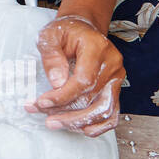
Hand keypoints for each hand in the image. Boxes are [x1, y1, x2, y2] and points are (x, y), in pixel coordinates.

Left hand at [28, 15, 124, 135]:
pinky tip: (80, 129)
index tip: (42, 102)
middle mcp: (112, 65)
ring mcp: (116, 78)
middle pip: (93, 98)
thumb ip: (52, 56)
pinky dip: (97, 125)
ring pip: (104, 110)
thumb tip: (57, 83)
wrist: (83, 29)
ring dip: (78, 122)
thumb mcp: (51, 35)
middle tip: (46, 119)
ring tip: (56, 124)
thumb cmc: (67, 31)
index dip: (62, 96)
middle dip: (67, 114)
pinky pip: (112, 113)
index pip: (83, 80)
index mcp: (97, 48)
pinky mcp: (115, 89)